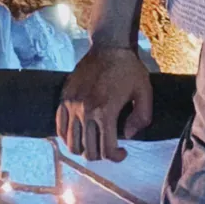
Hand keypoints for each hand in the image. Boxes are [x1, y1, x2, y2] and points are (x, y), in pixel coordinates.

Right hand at [56, 45, 153, 161]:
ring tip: (93, 142)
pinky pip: (60, 127)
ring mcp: (72, 105)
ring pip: (71, 143)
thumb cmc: (128, 69)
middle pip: (88, 151)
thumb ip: (142, 117)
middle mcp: (85, 111)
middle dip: (100, 155)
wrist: (109, 45)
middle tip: (108, 147)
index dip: (116, 157)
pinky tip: (79, 133)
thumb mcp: (144, 91)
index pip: (106, 150)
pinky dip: (67, 136)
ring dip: (83, 149)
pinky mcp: (64, 98)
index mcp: (105, 111)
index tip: (123, 152)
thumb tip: (127, 136)